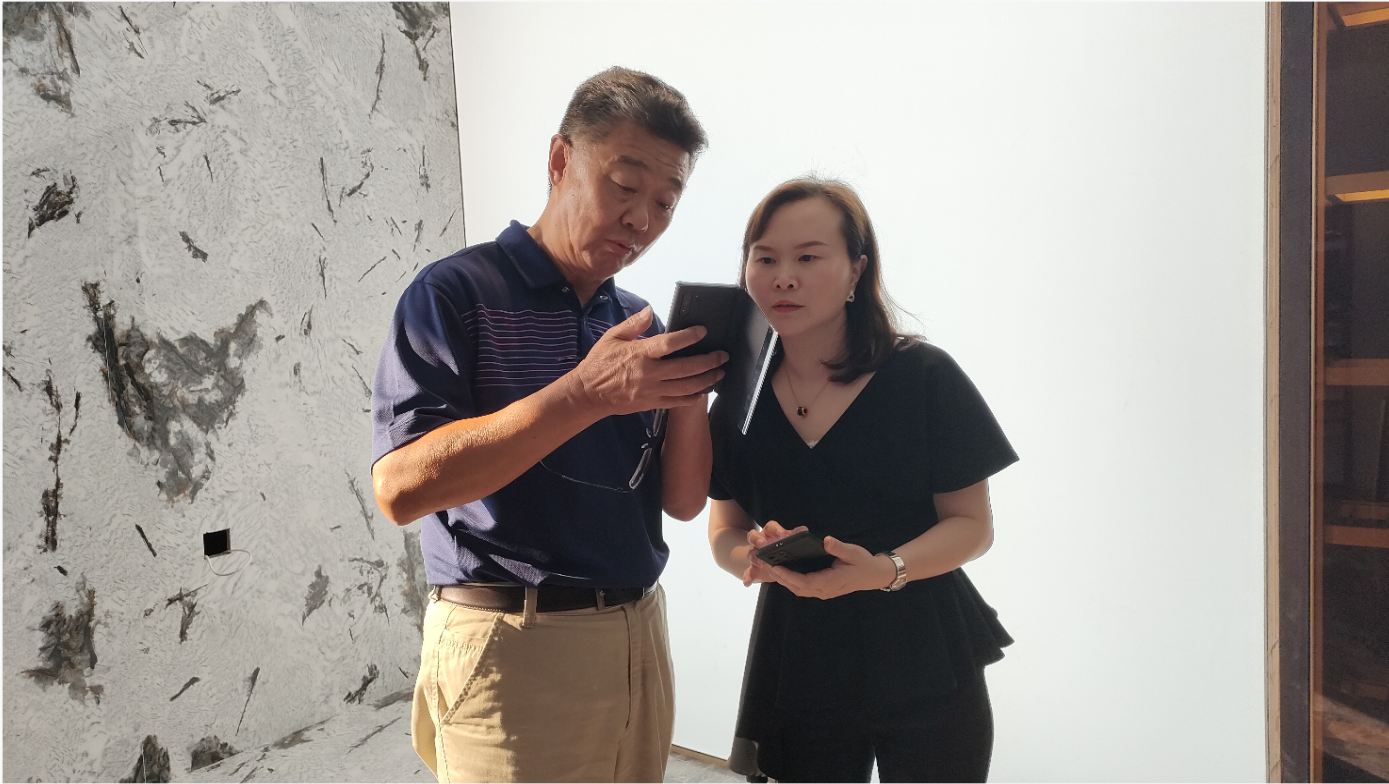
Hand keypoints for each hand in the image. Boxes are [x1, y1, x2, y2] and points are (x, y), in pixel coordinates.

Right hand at [570, 306, 726, 415]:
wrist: (588, 394)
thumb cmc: (599, 364)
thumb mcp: (611, 337)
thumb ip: (633, 324)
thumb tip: (650, 310)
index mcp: (639, 354)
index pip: (670, 343)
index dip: (689, 336)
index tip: (703, 331)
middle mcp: (649, 373)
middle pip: (686, 368)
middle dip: (708, 362)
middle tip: (722, 356)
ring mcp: (651, 391)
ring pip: (686, 387)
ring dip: (706, 380)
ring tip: (719, 373)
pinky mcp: (651, 404)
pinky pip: (677, 402)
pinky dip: (693, 397)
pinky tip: (703, 391)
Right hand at [741, 521, 805, 586]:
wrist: (779, 563)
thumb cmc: (785, 548)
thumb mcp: (791, 541)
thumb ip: (796, 535)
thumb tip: (804, 530)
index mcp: (771, 533)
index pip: (770, 527)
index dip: (775, 530)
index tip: (781, 534)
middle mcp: (761, 542)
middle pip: (753, 536)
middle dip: (757, 540)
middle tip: (763, 544)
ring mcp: (756, 555)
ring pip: (751, 554)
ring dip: (754, 558)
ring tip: (761, 563)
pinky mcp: (754, 568)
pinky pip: (748, 572)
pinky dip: (747, 577)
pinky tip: (748, 582)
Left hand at [763, 536, 897, 599]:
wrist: (873, 576)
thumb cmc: (863, 563)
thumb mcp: (853, 552)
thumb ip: (839, 547)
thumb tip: (826, 540)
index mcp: (830, 582)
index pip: (804, 582)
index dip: (788, 576)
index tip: (776, 567)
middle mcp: (825, 590)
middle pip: (797, 588)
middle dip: (781, 578)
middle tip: (765, 565)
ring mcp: (823, 592)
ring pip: (798, 590)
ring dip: (784, 581)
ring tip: (770, 568)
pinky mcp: (823, 590)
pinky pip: (803, 588)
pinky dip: (791, 582)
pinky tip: (783, 572)